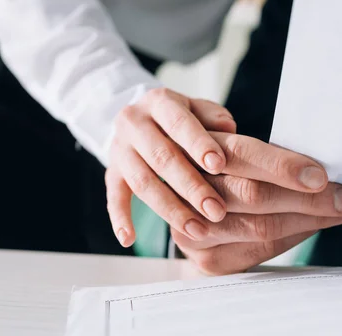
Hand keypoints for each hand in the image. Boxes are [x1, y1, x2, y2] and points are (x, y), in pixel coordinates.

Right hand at [106, 88, 236, 246]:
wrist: (140, 119)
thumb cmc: (179, 118)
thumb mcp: (198, 108)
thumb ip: (214, 117)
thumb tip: (229, 131)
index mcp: (159, 102)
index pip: (178, 122)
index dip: (197, 143)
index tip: (218, 165)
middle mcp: (133, 122)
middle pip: (161, 157)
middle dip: (191, 186)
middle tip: (216, 210)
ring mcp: (119, 149)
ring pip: (142, 182)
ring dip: (170, 209)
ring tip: (198, 231)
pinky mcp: (111, 172)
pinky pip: (113, 196)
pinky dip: (120, 218)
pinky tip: (129, 239)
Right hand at [172, 133, 341, 274]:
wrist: (184, 218)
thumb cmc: (214, 173)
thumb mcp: (219, 145)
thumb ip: (245, 145)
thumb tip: (305, 157)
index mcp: (191, 149)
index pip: (239, 155)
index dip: (281, 165)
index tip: (319, 174)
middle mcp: (185, 189)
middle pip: (251, 193)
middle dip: (305, 197)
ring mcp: (193, 228)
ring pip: (259, 226)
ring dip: (306, 218)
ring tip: (338, 210)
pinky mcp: (207, 258)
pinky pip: (259, 250)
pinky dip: (293, 236)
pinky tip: (313, 225)